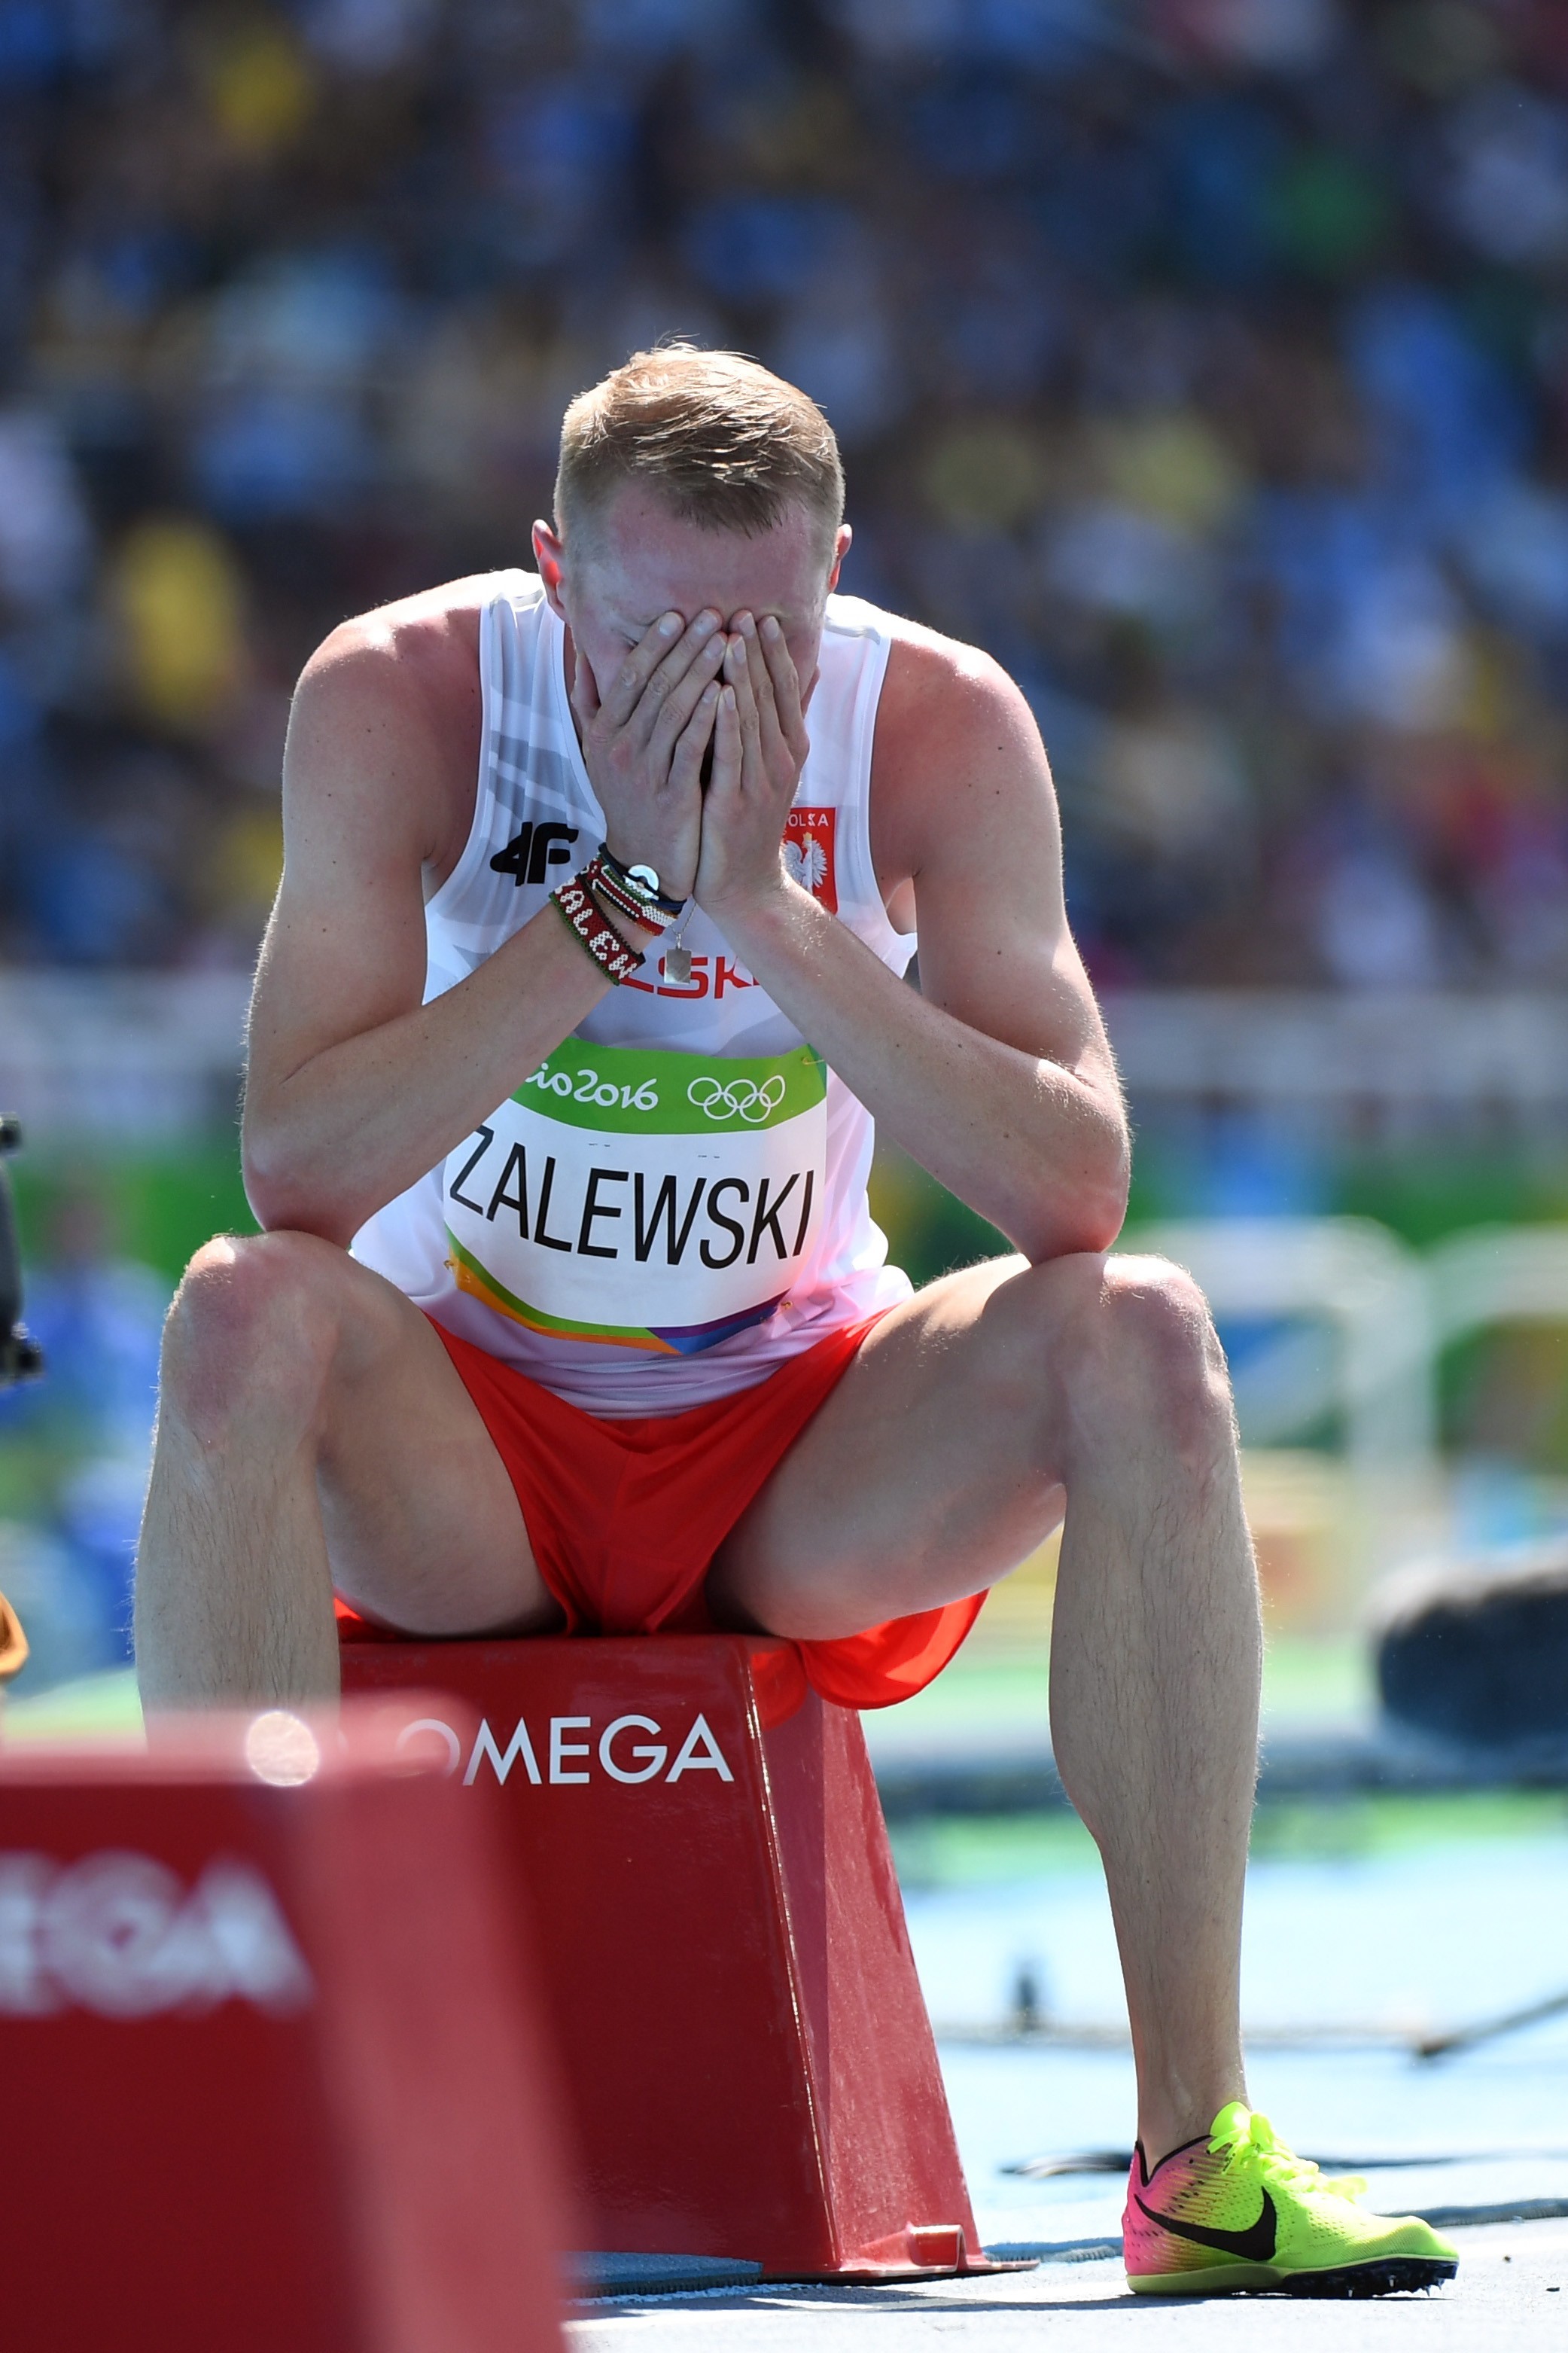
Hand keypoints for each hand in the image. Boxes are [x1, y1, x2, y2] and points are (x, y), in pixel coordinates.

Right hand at [570, 607, 725, 900]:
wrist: (644, 866)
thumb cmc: (629, 800)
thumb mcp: (598, 752)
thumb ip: (590, 702)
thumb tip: (580, 649)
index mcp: (602, 733)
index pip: (627, 676)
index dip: (653, 644)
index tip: (677, 614)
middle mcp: (619, 749)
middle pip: (654, 686)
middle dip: (685, 647)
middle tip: (713, 616)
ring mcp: (645, 773)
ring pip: (674, 711)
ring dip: (701, 672)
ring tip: (726, 642)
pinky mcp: (672, 795)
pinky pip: (691, 748)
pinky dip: (708, 717)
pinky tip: (727, 691)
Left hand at [694, 613, 810, 922]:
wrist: (743, 884)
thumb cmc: (748, 821)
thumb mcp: (771, 767)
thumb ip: (783, 721)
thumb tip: (807, 674)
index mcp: (789, 748)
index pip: (784, 688)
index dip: (772, 651)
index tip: (757, 614)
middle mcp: (781, 760)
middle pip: (769, 695)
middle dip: (755, 652)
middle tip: (740, 611)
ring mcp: (760, 781)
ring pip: (751, 718)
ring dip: (741, 676)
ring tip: (728, 637)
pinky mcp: (736, 801)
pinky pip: (731, 755)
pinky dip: (726, 723)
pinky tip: (718, 693)